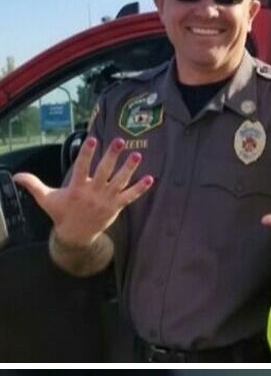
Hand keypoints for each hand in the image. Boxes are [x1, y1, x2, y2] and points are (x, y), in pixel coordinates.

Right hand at [14, 136, 153, 246]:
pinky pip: (130, 197)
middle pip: (104, 171)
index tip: (92, 139)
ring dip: (129, 169)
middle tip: (120, 140)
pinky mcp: (116, 207)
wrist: (76, 236)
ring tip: (138, 155)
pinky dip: (140, 189)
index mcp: (77, 188)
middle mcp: (94, 193)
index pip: (82, 167)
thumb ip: (33, 185)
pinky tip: (151, 179)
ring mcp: (107, 200)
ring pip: (120, 182)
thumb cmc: (61, 214)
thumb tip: (15, 176)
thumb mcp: (46, 199)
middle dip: (112, 156)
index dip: (87, 153)